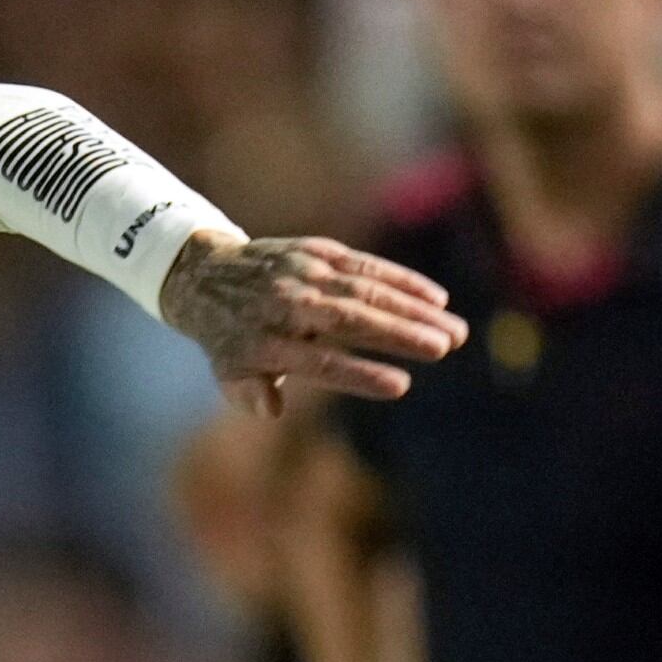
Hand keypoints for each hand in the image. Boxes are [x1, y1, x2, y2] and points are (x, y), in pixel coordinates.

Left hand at [160, 230, 466, 418]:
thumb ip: (248, 393)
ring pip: (366, 289)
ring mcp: (305, 273)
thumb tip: (270, 410)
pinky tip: (438, 299)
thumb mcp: (227, 372)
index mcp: (265, 342)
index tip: (400, 386)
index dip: (358, 374)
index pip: (318, 362)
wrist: (207, 274)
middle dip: (400, 333)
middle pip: (350, 320)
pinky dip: (402, 280)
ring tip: (454, 332)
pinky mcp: (320, 252)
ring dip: (414, 309)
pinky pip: (366, 265)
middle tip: (444, 348)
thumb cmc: (230, 338)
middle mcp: (287, 304)